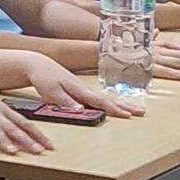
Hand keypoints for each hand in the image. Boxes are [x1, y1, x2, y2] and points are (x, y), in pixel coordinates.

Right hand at [0, 72, 50, 154]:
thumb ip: (6, 118)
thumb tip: (23, 133)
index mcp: (2, 110)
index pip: (24, 123)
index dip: (38, 135)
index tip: (50, 146)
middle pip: (12, 128)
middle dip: (26, 140)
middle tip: (38, 151)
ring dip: (3, 140)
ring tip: (12, 151)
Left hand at [21, 54, 141, 118]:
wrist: (38, 64)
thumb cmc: (43, 77)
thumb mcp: (51, 91)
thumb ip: (66, 102)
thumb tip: (81, 110)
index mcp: (79, 89)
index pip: (99, 101)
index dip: (113, 109)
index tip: (126, 115)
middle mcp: (84, 89)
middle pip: (108, 99)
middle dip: (125, 106)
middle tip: (141, 112)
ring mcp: (83, 89)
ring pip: (106, 98)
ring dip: (121, 104)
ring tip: (135, 109)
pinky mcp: (80, 90)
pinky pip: (99, 98)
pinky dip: (111, 102)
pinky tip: (118, 105)